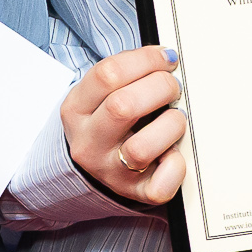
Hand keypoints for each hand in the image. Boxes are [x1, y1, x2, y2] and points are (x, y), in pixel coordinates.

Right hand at [61, 44, 184, 211]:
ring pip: (141, 149)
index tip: (166, 59)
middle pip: (123, 107)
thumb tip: (167, 58)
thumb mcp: (100, 93)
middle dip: (160, 87)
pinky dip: (175, 168)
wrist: (95, 164)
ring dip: (171, 125)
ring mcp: (110, 171)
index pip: (107, 74)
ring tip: (175, 119)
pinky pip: (159, 186)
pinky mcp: (134, 193)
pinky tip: (174, 153)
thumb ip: (126, 73)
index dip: (145, 60)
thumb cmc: (108, 120)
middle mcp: (88, 143)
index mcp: (76, 110)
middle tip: (173, 87)